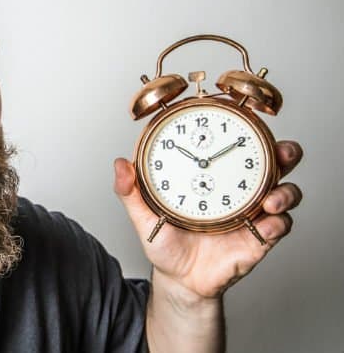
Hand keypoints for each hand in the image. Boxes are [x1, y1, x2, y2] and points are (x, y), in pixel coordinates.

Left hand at [113, 140, 302, 298]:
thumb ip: (130, 192)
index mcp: (211, 176)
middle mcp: (237, 189)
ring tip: (270, 200)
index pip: (232, 144)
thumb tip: (120, 165)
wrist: (179, 281)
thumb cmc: (166, 243)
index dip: (243, 129)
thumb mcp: (145, 216)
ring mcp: (252, 212)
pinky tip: (264, 225)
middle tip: (279, 152)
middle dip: (284, 152)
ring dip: (285, 191)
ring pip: (285, 191)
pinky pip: (280, 226)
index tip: (240, 123)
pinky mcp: (260, 237)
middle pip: (273, 162)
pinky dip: (278, 223)